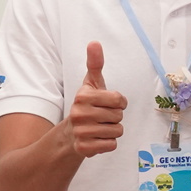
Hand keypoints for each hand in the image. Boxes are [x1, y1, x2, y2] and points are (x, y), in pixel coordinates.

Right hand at [66, 41, 126, 156]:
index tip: (108, 103)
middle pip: (119, 116)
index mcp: (83, 96)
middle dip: (115, 117)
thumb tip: (94, 43)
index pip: (120, 100)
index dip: (119, 103)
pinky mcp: (84, 148)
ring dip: (113, 130)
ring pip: (118, 131)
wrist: (71, 133)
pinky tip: (97, 139)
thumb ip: (95, 63)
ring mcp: (81, 131)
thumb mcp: (91, 83)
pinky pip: (112, 145)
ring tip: (99, 127)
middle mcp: (79, 113)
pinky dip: (108, 143)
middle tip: (101, 117)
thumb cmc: (87, 105)